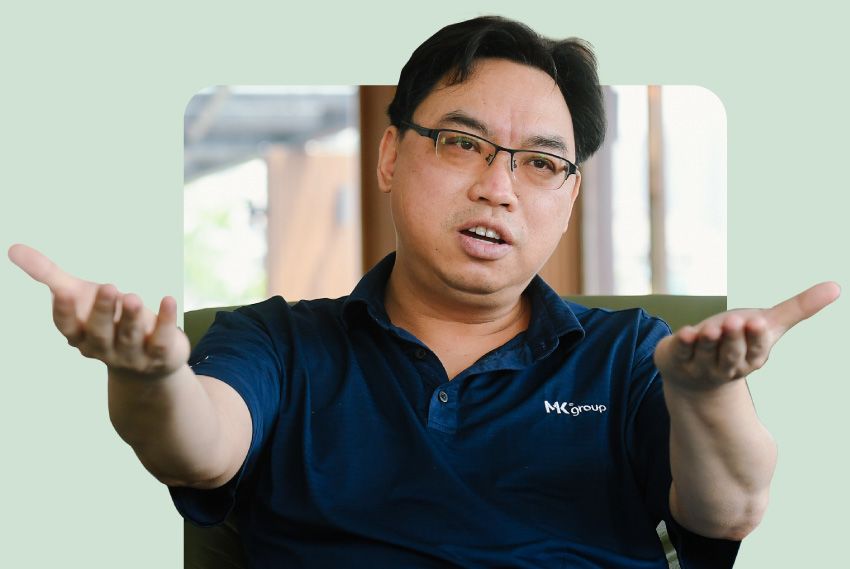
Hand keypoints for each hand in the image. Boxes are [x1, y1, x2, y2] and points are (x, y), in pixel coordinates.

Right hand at [8, 243, 189, 378]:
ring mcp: (133, 355)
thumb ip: (48, 275)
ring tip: (132, 296)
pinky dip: (166, 320)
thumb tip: (12, 248)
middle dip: (103, 311)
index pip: (68, 327)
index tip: (62, 292)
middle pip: (101, 333)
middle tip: (110, 286)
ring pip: (131, 336)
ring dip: (131, 317)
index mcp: (80, 335)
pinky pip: (164, 338)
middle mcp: (104, 349)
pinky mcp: (161, 355)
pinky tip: (168, 300)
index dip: (64, 311)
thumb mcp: (78, 297)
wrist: (147, 360)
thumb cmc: (105, 320)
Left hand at [654, 282, 840, 391]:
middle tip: (734, 321)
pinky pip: (681, 352)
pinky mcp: (678, 359)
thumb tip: (836, 286)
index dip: (755, 337)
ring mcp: (701, 366)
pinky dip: (683, 343)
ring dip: (707, 341)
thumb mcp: (767, 325)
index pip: (756, 349)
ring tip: (709, 328)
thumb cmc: (738, 340)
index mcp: (752, 357)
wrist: (697, 369)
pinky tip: (684, 332)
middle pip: (732, 354)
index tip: (758, 321)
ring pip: (705, 354)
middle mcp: (728, 366)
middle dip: (733, 339)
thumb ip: (798, 308)